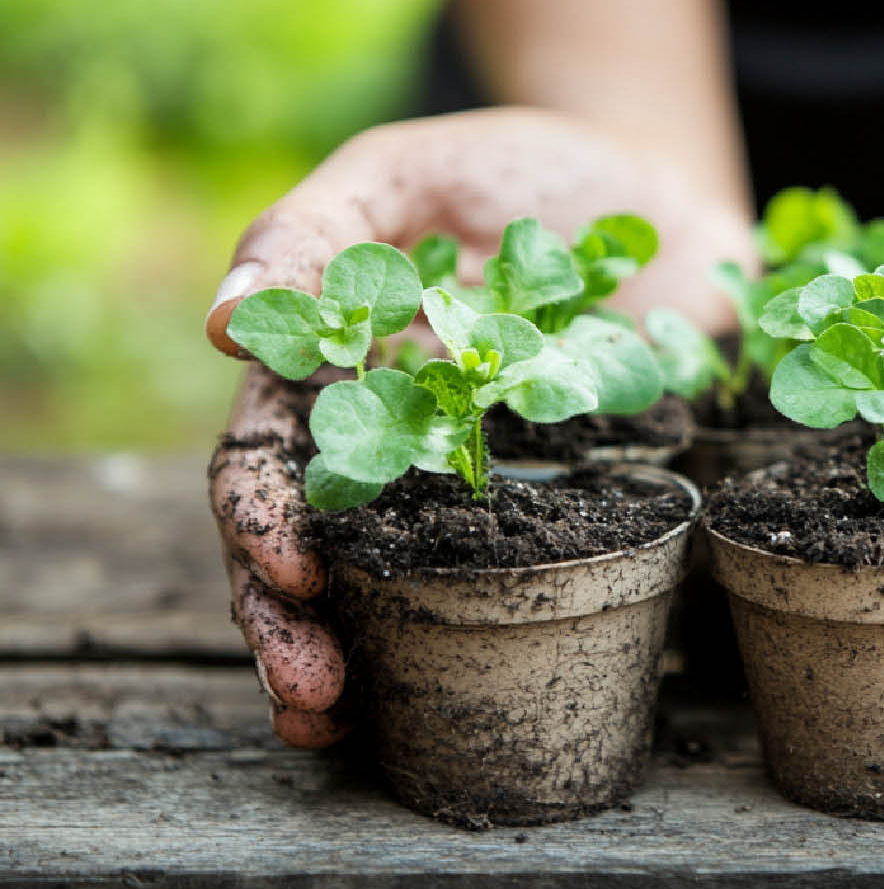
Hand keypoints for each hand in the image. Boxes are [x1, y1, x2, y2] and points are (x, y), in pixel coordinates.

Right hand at [206, 107, 753, 745]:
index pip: (269, 464)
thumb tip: (220, 323)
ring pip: (405, 581)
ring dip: (368, 656)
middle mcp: (401, 444)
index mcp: (339, 374)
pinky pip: (530, 572)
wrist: (658, 192)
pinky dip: (493, 635)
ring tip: (345, 720)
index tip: (289, 571)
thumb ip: (318, 231)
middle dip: (293, 626)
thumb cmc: (517, 169)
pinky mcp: (575, 496)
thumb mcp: (409, 172)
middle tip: (312, 690)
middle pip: (320, 548)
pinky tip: (483, 688)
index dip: (261, 523)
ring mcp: (486, 481)